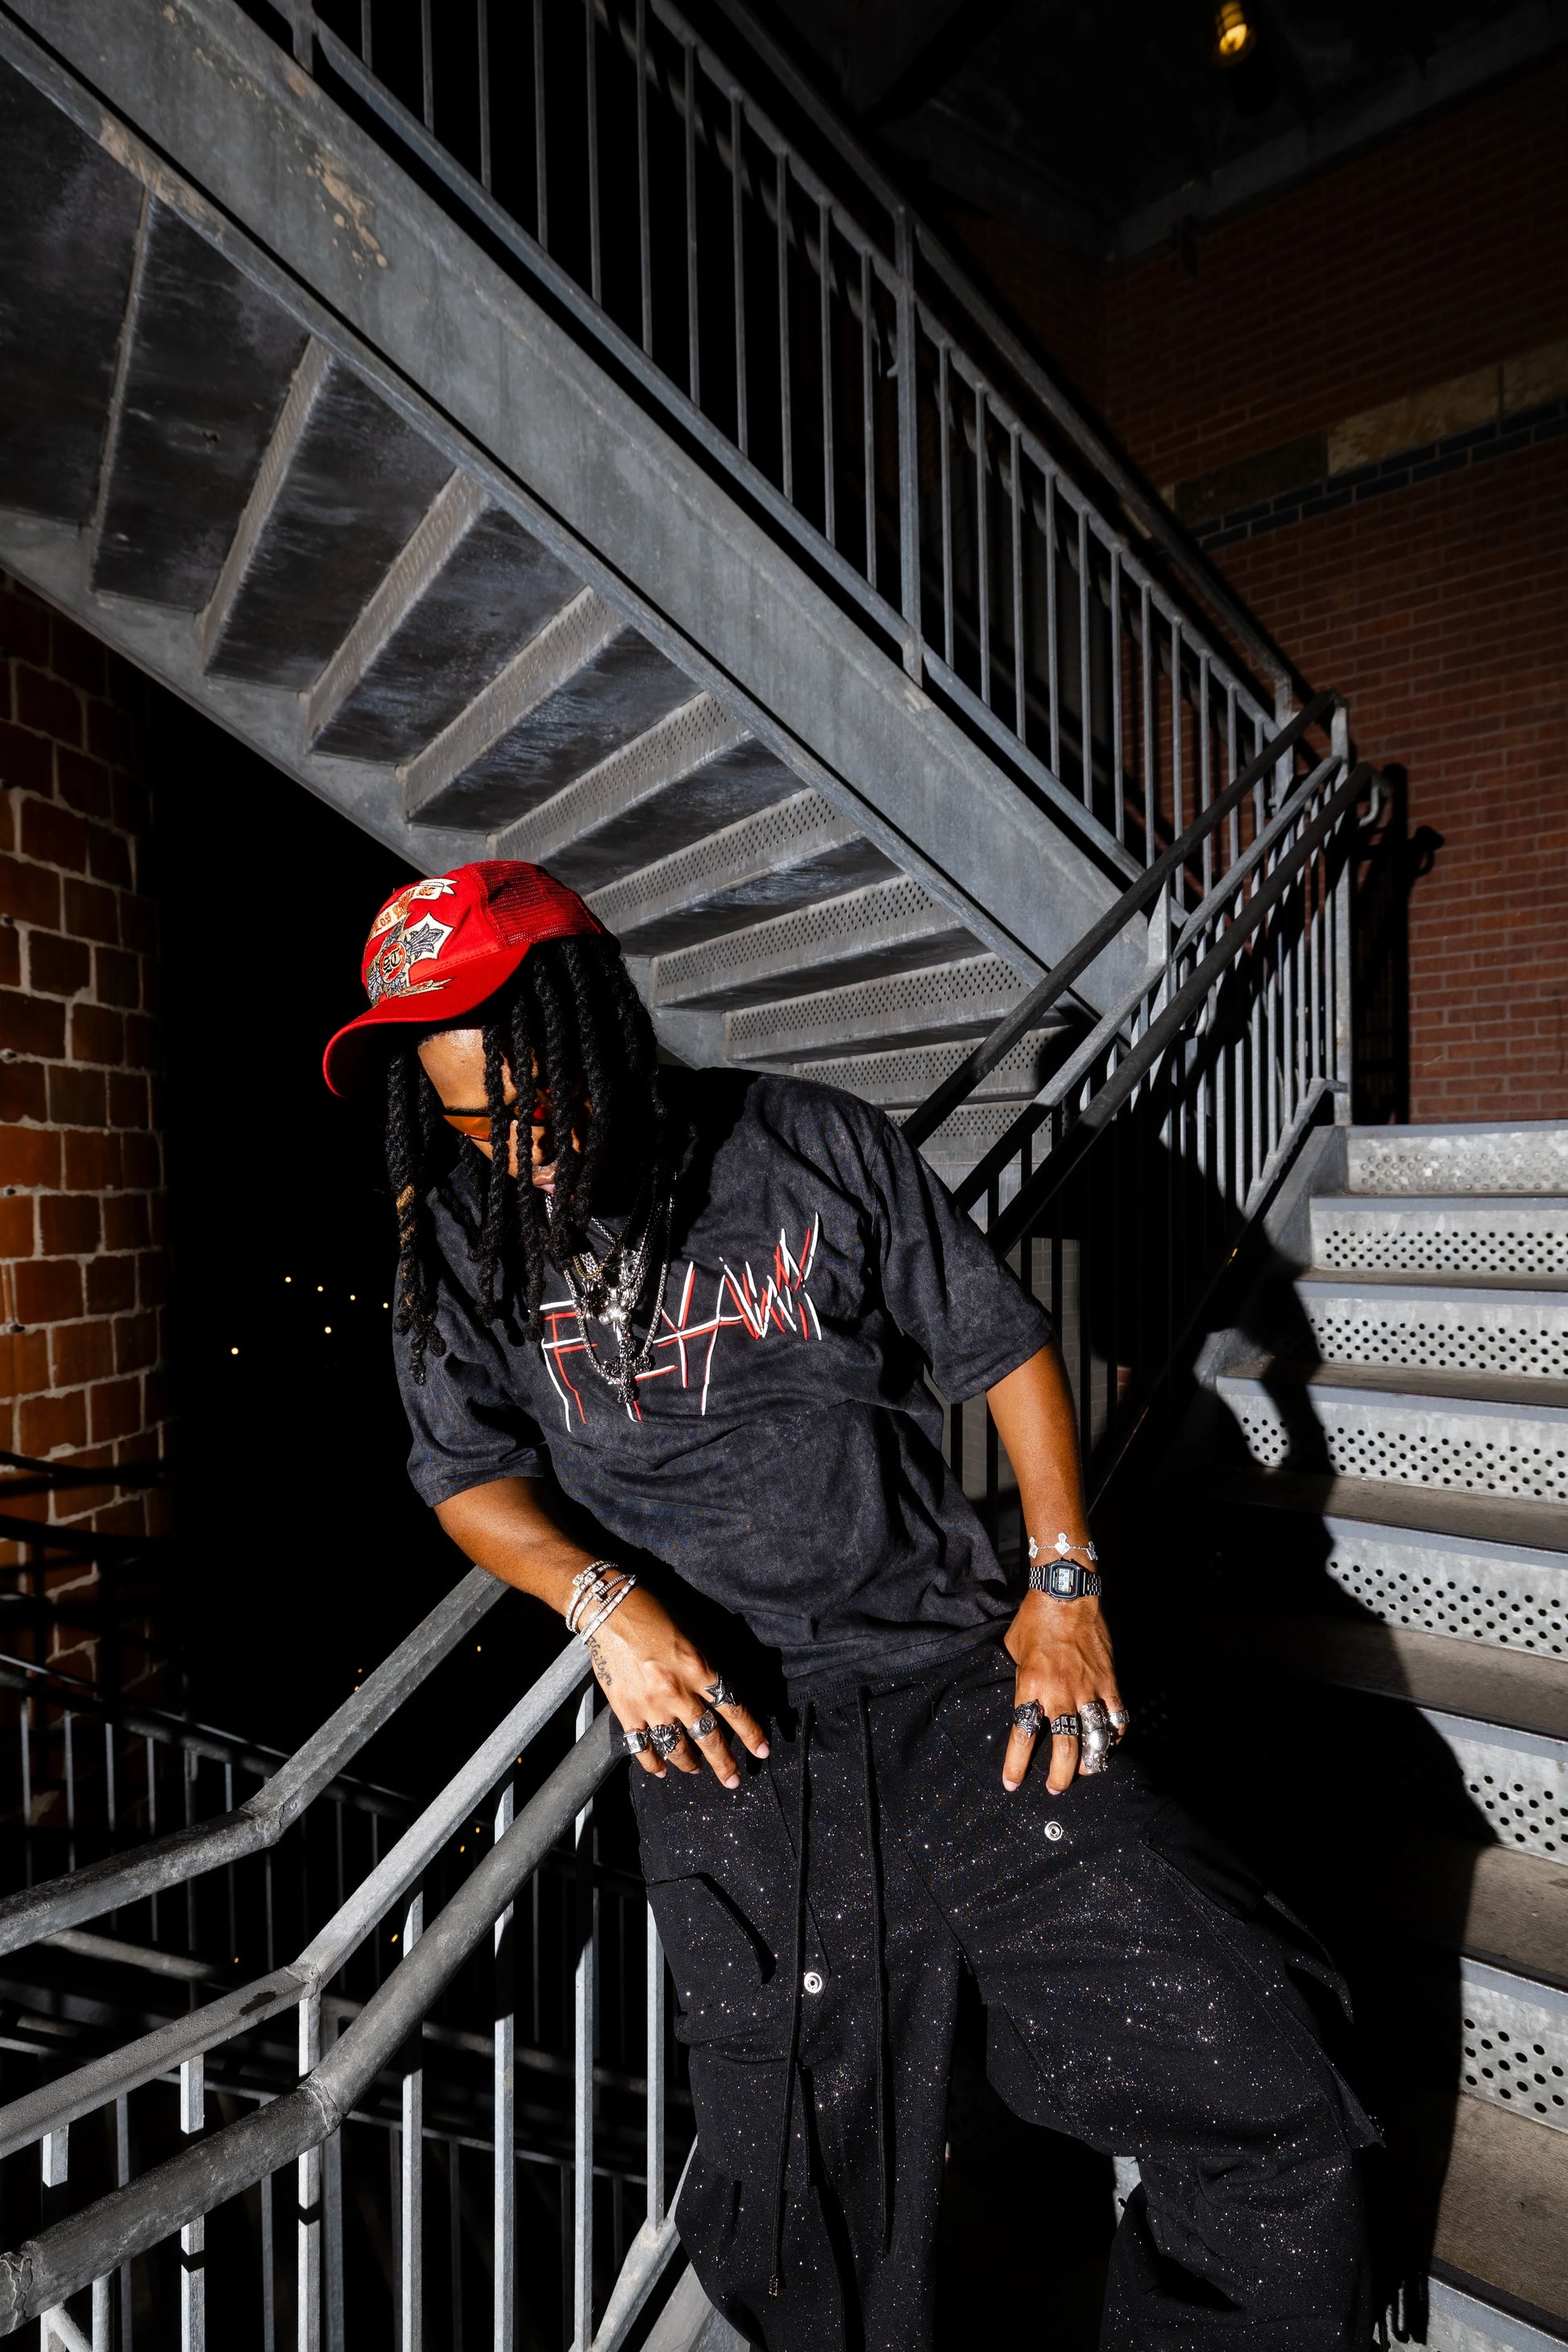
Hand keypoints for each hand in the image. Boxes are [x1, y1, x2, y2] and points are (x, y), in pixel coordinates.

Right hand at [582, 1585, 768, 1789]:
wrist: (609, 1610)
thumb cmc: (654, 1615)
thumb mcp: (693, 1636)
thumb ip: (708, 1667)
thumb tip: (724, 1692)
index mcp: (699, 1669)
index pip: (732, 1709)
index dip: (750, 1733)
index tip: (762, 1750)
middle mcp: (677, 1692)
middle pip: (707, 1736)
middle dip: (724, 1762)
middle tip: (733, 1780)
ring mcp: (650, 1705)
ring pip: (676, 1747)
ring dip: (690, 1763)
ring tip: (696, 1770)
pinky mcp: (625, 1711)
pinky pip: (641, 1746)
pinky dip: (652, 1762)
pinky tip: (660, 1770)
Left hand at [1002, 1590, 1123, 1793]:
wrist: (1065, 1594)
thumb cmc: (1034, 1620)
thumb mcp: (1012, 1651)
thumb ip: (1018, 1680)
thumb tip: (1022, 1700)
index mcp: (1029, 1686)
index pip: (1021, 1735)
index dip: (1016, 1766)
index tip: (1012, 1785)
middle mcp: (1059, 1693)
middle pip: (1064, 1748)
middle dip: (1059, 1776)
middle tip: (1055, 1788)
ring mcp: (1087, 1688)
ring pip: (1094, 1739)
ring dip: (1091, 1762)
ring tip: (1087, 1772)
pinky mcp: (1109, 1681)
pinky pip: (1117, 1717)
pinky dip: (1115, 1735)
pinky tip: (1110, 1743)